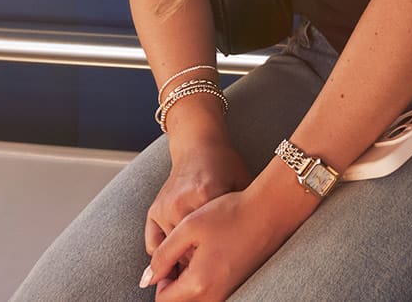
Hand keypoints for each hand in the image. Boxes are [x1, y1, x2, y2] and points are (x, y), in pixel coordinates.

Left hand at [144, 186, 300, 300]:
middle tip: (181, 257)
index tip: (169, 257)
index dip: (160, 279)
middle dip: (174, 285)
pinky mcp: (239, 287)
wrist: (270, 211)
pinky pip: (212, 295)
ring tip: (196, 256)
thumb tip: (146, 279)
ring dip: (188, 286)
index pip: (164, 299)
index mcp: (199, 283)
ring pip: (196, 300)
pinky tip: (211, 257)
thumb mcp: (188, 228)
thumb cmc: (230, 214)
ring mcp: (229, 292)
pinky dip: (204, 283)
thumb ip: (162, 256)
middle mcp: (215, 295)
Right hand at [145, 138, 250, 256]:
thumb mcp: (242, 183)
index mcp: (207, 194)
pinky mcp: (154, 209)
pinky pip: (154, 244)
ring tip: (198, 261)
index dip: (219, 256)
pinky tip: (179, 253)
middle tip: (212, 266)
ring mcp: (165, 207)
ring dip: (183, 259)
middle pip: (189, 249)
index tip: (226, 263)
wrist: (198, 145)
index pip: (210, 240)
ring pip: (171, 250)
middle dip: (200, 262)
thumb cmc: (224, 165)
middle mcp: (181, 202)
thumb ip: (246, 210)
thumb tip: (256, 242)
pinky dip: (165, 254)